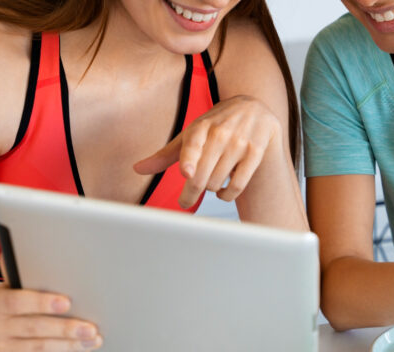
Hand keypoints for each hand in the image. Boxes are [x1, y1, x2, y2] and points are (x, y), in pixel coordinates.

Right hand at [0, 286, 101, 351]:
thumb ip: (21, 276)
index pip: (14, 302)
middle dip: (65, 328)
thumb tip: (45, 255)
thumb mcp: (6, 289)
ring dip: (70, 345)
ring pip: (39, 348)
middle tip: (90, 328)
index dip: (41, 302)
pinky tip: (80, 348)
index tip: (67, 302)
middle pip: (32, 328)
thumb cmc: (4, 305)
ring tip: (92, 339)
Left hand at [134, 95, 283, 208]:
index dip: (190, 160)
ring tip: (210, 182)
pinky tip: (223, 192)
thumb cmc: (215, 125)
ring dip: (210, 189)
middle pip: (202, 175)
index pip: (193, 144)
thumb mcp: (191, 134)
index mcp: (200, 127)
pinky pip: (238, 185)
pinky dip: (227, 195)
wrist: (253, 108)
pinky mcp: (255, 153)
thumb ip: (165, 154)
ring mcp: (240, 143)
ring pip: (217, 182)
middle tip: (185, 201)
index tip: (187, 173)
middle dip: (190, 193)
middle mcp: (220, 133)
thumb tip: (137, 169)